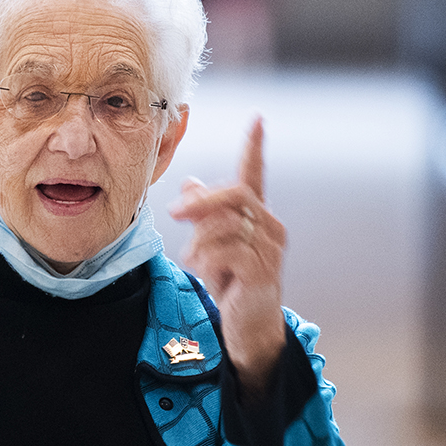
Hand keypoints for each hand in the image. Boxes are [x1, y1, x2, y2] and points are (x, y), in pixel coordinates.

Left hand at [168, 117, 287, 396]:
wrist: (248, 327)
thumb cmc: (231, 283)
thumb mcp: (211, 245)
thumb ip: (203, 216)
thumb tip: (188, 183)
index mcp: (256, 215)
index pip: (255, 174)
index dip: (254, 146)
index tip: (257, 118)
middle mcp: (269, 226)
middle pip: (234, 194)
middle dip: (200, 201)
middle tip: (174, 215)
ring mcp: (270, 248)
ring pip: (226, 224)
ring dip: (200, 241)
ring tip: (193, 261)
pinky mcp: (263, 271)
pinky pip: (228, 250)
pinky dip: (207, 259)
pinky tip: (205, 273)